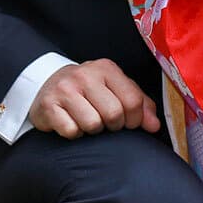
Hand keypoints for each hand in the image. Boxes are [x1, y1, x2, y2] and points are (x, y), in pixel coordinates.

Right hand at [28, 59, 161, 137]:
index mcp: (106, 68)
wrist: (48, 84)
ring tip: (87, 120)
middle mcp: (85, 75)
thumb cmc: (89, 90)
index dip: (135, 120)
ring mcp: (65, 89)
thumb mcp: (115, 89)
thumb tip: (154, 126)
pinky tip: (71, 122)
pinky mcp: (49, 105)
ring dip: (93, 130)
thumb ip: (139, 104)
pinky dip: (74, 133)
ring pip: (93, 124)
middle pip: (114, 114)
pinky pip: (71, 131)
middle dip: (113, 126)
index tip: (129, 123)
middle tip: (106, 122)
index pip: (133, 100)